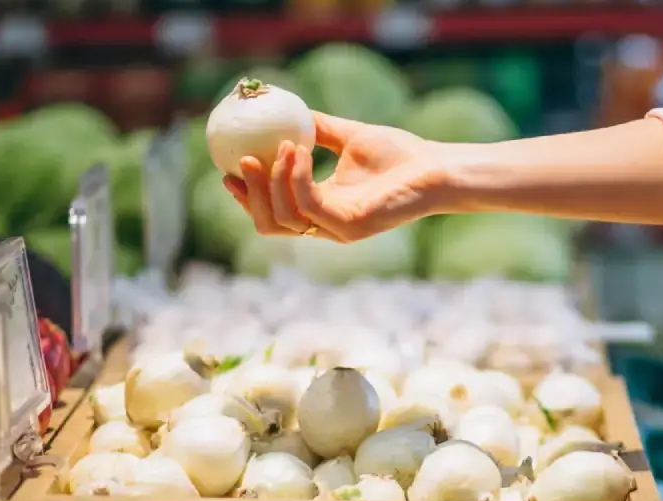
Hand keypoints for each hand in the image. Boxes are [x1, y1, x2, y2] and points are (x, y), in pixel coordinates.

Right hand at [223, 112, 451, 242]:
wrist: (434, 167)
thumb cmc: (400, 154)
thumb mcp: (349, 136)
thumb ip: (319, 128)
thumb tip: (288, 108)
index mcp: (323, 209)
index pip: (274, 213)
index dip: (246, 196)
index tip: (228, 168)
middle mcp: (326, 225)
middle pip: (269, 224)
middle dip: (249, 196)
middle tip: (239, 161)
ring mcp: (337, 229)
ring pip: (283, 218)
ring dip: (272, 181)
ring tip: (278, 147)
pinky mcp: (350, 226)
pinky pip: (308, 203)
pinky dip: (296, 176)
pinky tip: (297, 149)